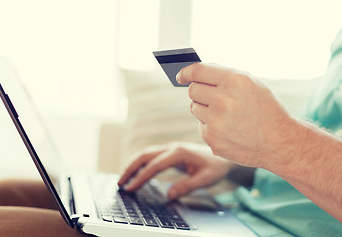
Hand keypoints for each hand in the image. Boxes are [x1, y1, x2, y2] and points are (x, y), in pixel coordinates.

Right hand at [117, 142, 234, 198]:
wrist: (222, 157)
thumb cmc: (215, 167)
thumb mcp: (206, 179)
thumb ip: (188, 186)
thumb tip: (169, 194)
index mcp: (179, 153)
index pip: (155, 165)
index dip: (141, 178)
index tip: (131, 188)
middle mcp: (172, 148)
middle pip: (145, 155)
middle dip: (130, 168)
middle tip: (119, 183)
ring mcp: (170, 148)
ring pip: (145, 154)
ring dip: (132, 165)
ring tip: (123, 179)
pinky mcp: (170, 153)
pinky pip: (150, 156)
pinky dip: (140, 164)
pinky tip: (135, 173)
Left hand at [177, 63, 294, 167]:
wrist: (279, 142)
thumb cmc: (266, 109)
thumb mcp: (252, 84)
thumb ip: (225, 76)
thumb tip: (196, 73)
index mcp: (234, 81)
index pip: (197, 71)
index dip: (185, 72)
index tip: (180, 75)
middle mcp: (223, 100)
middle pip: (193, 90)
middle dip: (199, 91)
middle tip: (210, 96)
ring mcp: (216, 121)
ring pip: (194, 107)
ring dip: (204, 108)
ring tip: (225, 115)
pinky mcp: (212, 139)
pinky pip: (200, 125)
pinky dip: (209, 126)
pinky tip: (227, 129)